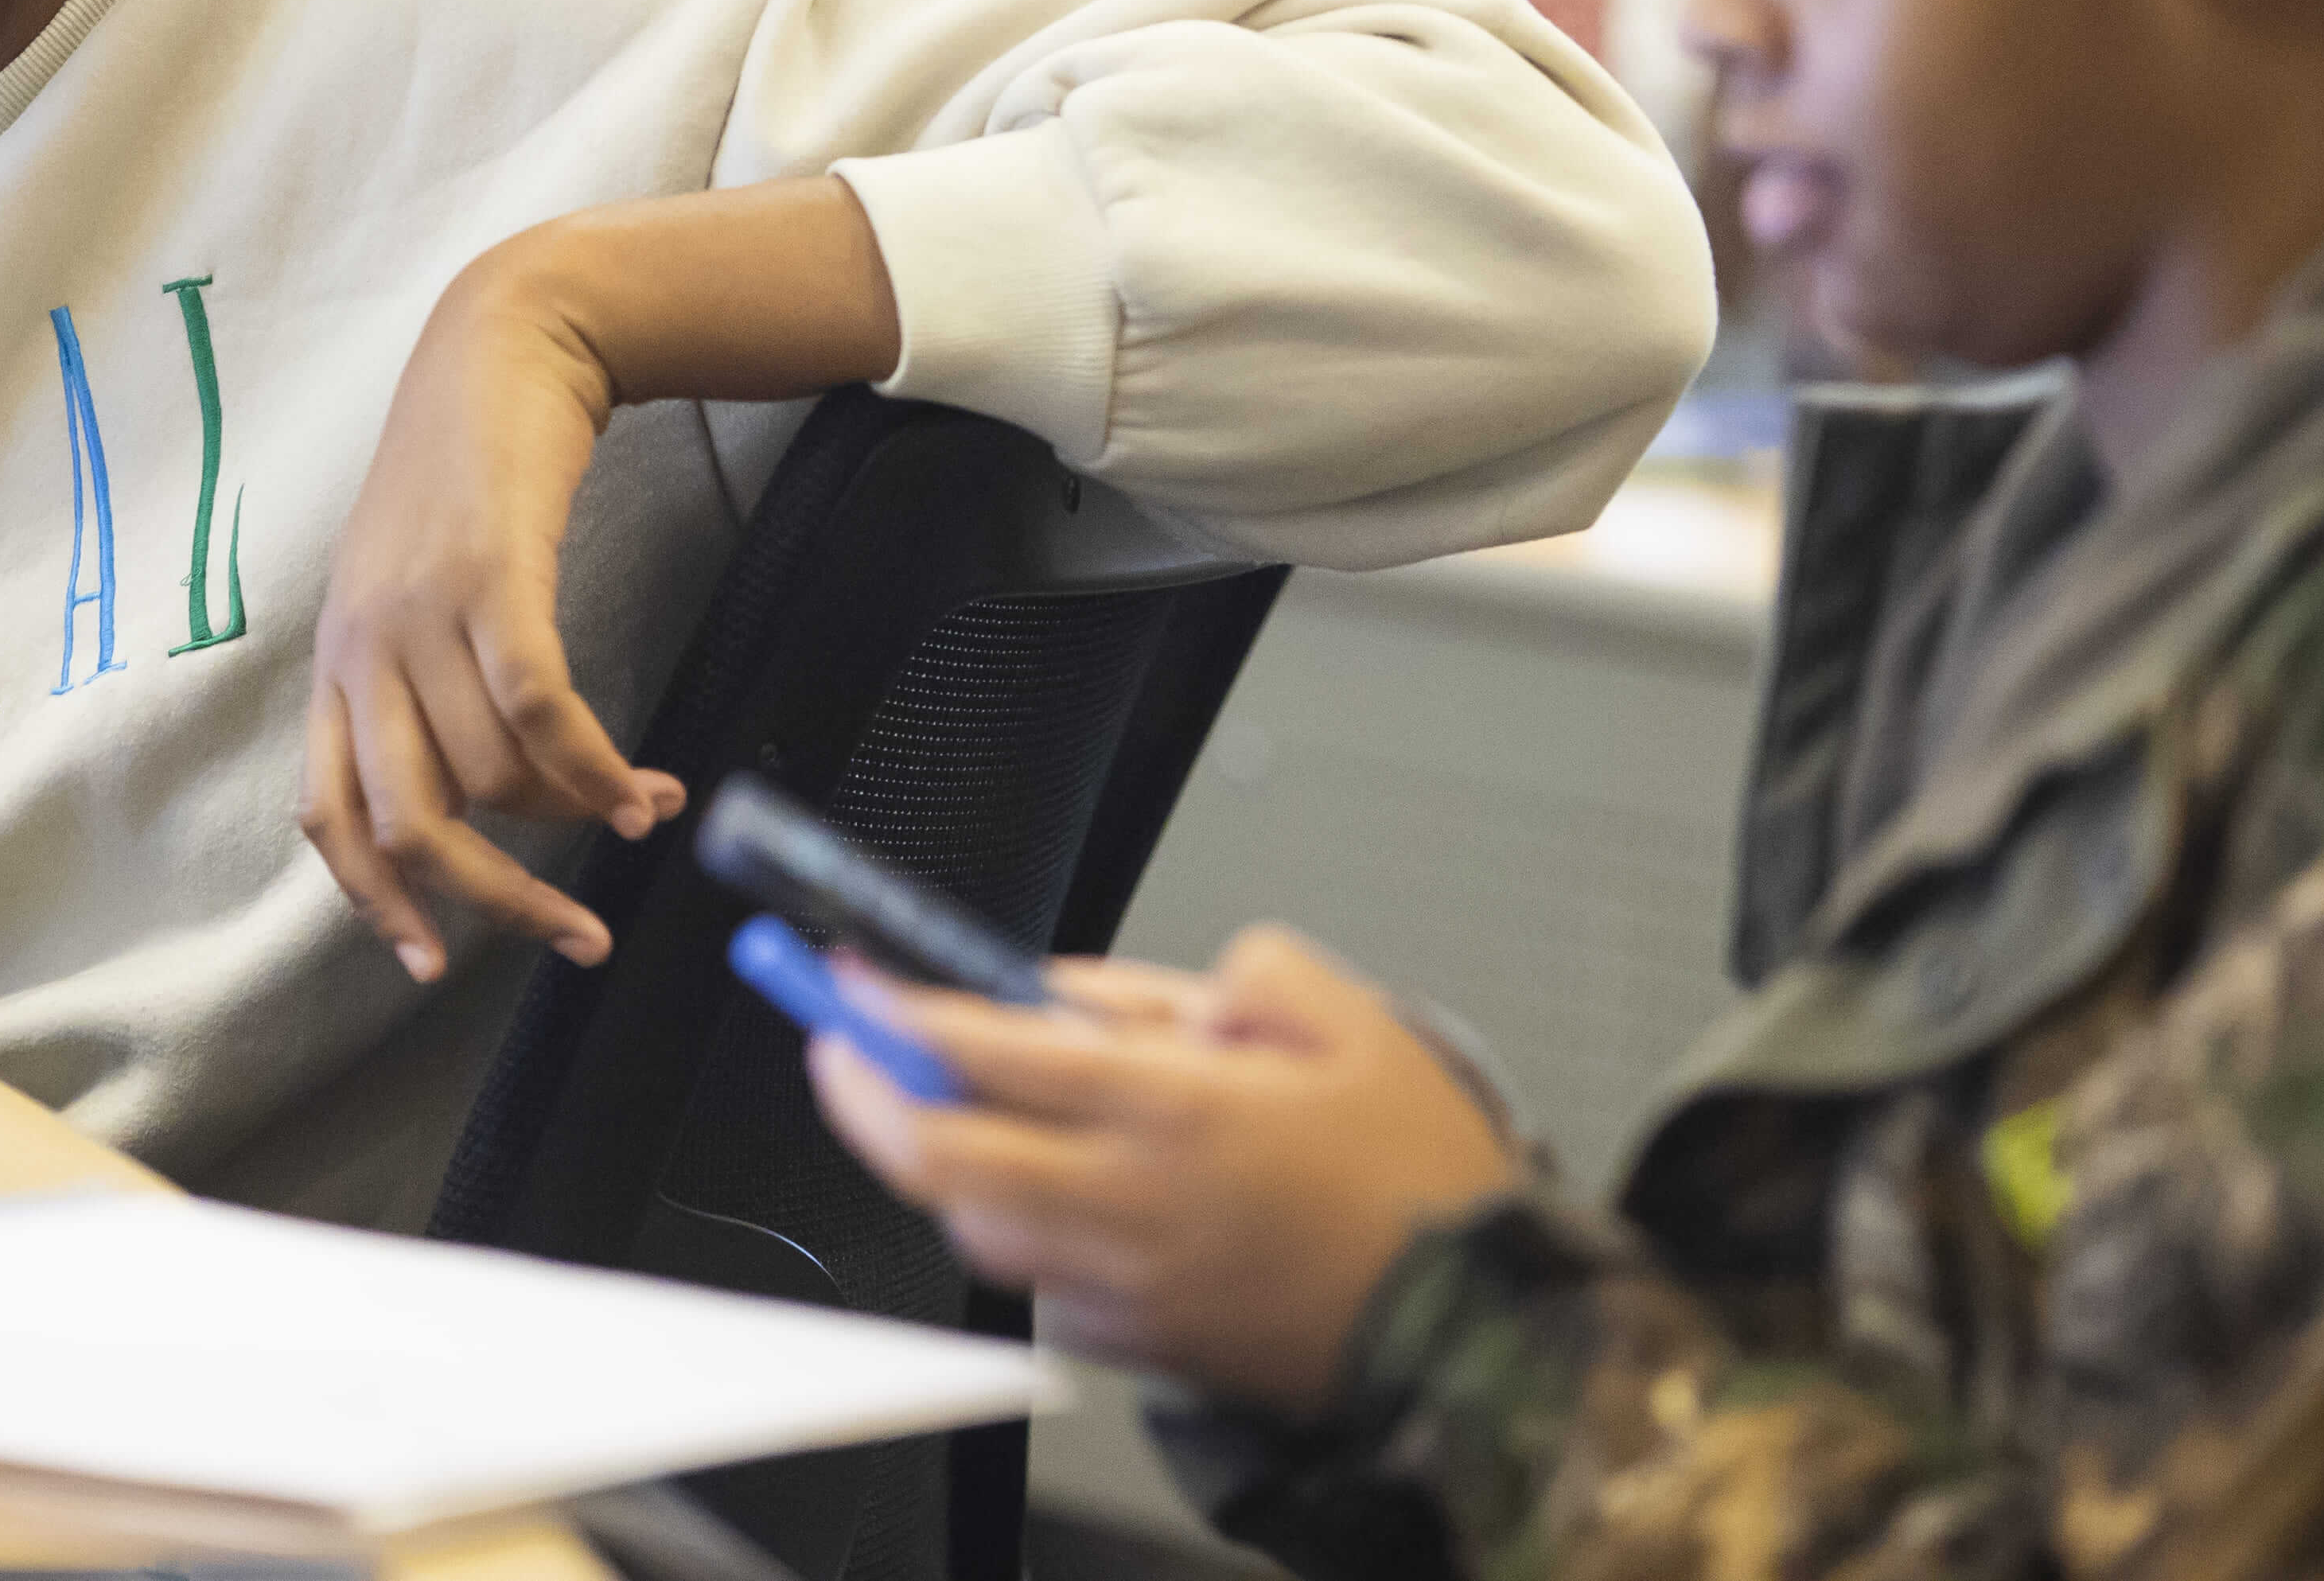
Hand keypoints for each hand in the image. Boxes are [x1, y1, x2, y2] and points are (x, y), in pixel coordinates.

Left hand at [302, 178, 898, 980]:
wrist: (504, 342)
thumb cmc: (468, 471)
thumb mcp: (414, 581)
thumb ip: (421, 678)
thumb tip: (488, 796)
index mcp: (338, 658)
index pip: (326, 815)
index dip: (374, 904)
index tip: (433, 964)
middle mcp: (363, 645)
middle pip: (408, 824)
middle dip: (495, 901)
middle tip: (574, 936)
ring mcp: (421, 611)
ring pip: (490, 775)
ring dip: (575, 818)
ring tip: (640, 814)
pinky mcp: (491, 576)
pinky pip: (541, 712)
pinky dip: (593, 769)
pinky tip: (639, 786)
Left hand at [805, 929, 1520, 1414]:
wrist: (1486, 1331)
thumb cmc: (1422, 1178)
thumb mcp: (1349, 1024)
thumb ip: (1232, 976)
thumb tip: (1121, 986)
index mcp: (1179, 1108)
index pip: (993, 1052)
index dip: (901, 1011)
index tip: (852, 979)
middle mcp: (1134, 1200)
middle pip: (943, 1157)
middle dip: (864, 1096)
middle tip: (837, 1046)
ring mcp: (1132, 1283)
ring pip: (978, 1230)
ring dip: (940, 1169)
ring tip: (937, 1115)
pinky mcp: (1147, 1346)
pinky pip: (1045, 1288)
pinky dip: (1023, 1238)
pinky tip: (1047, 1198)